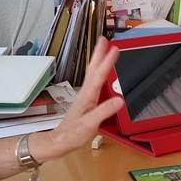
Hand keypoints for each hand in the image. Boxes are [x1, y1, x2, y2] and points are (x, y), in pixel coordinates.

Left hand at [47, 37, 123, 154]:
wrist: (60, 141)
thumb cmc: (73, 134)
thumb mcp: (90, 124)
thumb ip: (104, 111)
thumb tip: (120, 99)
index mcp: (87, 96)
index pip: (99, 75)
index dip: (107, 61)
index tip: (115, 49)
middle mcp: (86, 93)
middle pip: (93, 69)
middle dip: (98, 53)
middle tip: (104, 39)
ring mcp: (85, 96)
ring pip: (92, 73)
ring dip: (97, 60)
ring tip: (103, 49)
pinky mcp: (86, 101)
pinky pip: (94, 82)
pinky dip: (98, 72)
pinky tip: (102, 73)